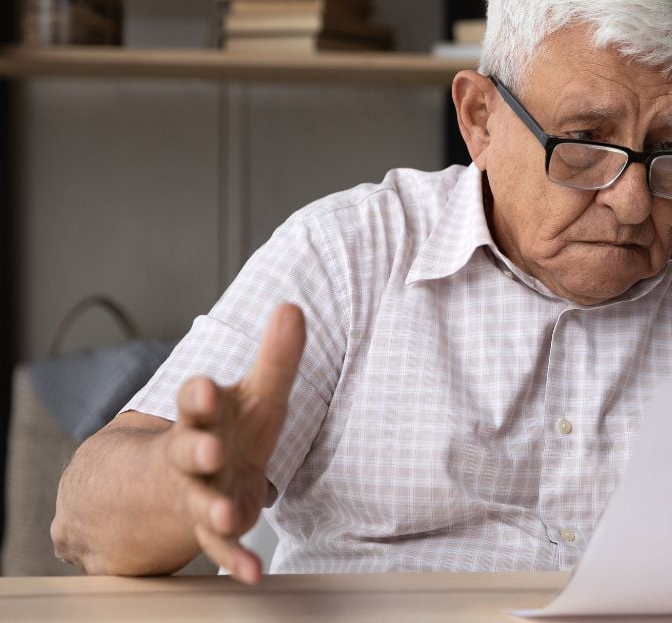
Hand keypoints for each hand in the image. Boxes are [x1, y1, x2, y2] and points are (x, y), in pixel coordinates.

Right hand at [163, 304, 304, 583]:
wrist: (170, 482)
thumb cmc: (227, 428)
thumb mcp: (253, 393)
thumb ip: (275, 357)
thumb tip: (292, 307)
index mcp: (205, 415)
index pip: (196, 401)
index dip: (199, 395)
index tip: (203, 388)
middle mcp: (194, 454)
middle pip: (188, 450)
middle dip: (198, 448)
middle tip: (209, 449)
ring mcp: (198, 493)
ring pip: (200, 501)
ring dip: (214, 508)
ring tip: (226, 515)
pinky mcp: (212, 528)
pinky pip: (221, 548)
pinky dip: (236, 560)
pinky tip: (252, 573)